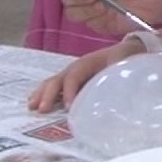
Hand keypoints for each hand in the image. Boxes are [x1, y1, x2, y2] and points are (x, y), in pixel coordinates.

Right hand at [28, 37, 145, 111]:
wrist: (129, 51)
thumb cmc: (126, 59)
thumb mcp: (126, 63)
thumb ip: (120, 72)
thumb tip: (117, 89)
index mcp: (89, 62)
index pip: (75, 75)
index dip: (70, 90)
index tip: (68, 107)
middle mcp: (76, 67)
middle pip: (59, 79)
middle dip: (49, 94)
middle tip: (42, 109)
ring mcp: (72, 74)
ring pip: (53, 82)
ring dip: (41, 94)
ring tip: (32, 107)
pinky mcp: (73, 82)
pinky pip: (55, 87)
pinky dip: (44, 95)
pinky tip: (35, 105)